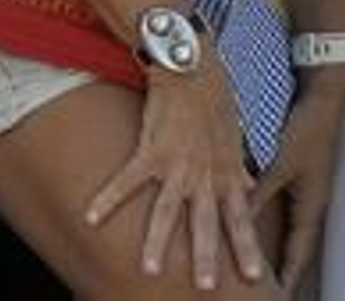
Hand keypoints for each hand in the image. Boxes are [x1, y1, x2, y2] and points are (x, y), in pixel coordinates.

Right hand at [86, 64, 268, 291]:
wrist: (191, 66)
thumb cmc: (214, 99)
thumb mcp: (235, 136)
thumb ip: (239, 167)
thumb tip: (249, 186)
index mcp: (225, 172)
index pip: (240, 217)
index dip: (246, 247)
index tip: (253, 277)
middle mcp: (204, 173)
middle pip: (206, 222)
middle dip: (206, 256)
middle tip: (206, 287)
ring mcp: (178, 163)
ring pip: (168, 209)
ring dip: (159, 240)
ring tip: (151, 269)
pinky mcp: (151, 150)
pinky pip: (128, 179)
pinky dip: (109, 198)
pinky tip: (92, 217)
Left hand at [252, 72, 344, 292]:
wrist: (323, 100)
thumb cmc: (308, 131)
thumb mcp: (282, 165)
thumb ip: (260, 191)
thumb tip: (235, 217)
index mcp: (311, 208)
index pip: (299, 257)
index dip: (287, 281)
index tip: (276, 300)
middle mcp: (308, 204)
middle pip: (294, 249)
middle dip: (280, 271)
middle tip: (263, 293)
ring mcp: (302, 191)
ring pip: (285, 229)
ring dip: (272, 246)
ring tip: (254, 266)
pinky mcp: (294, 175)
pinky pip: (279, 207)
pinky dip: (264, 217)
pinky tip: (247, 219)